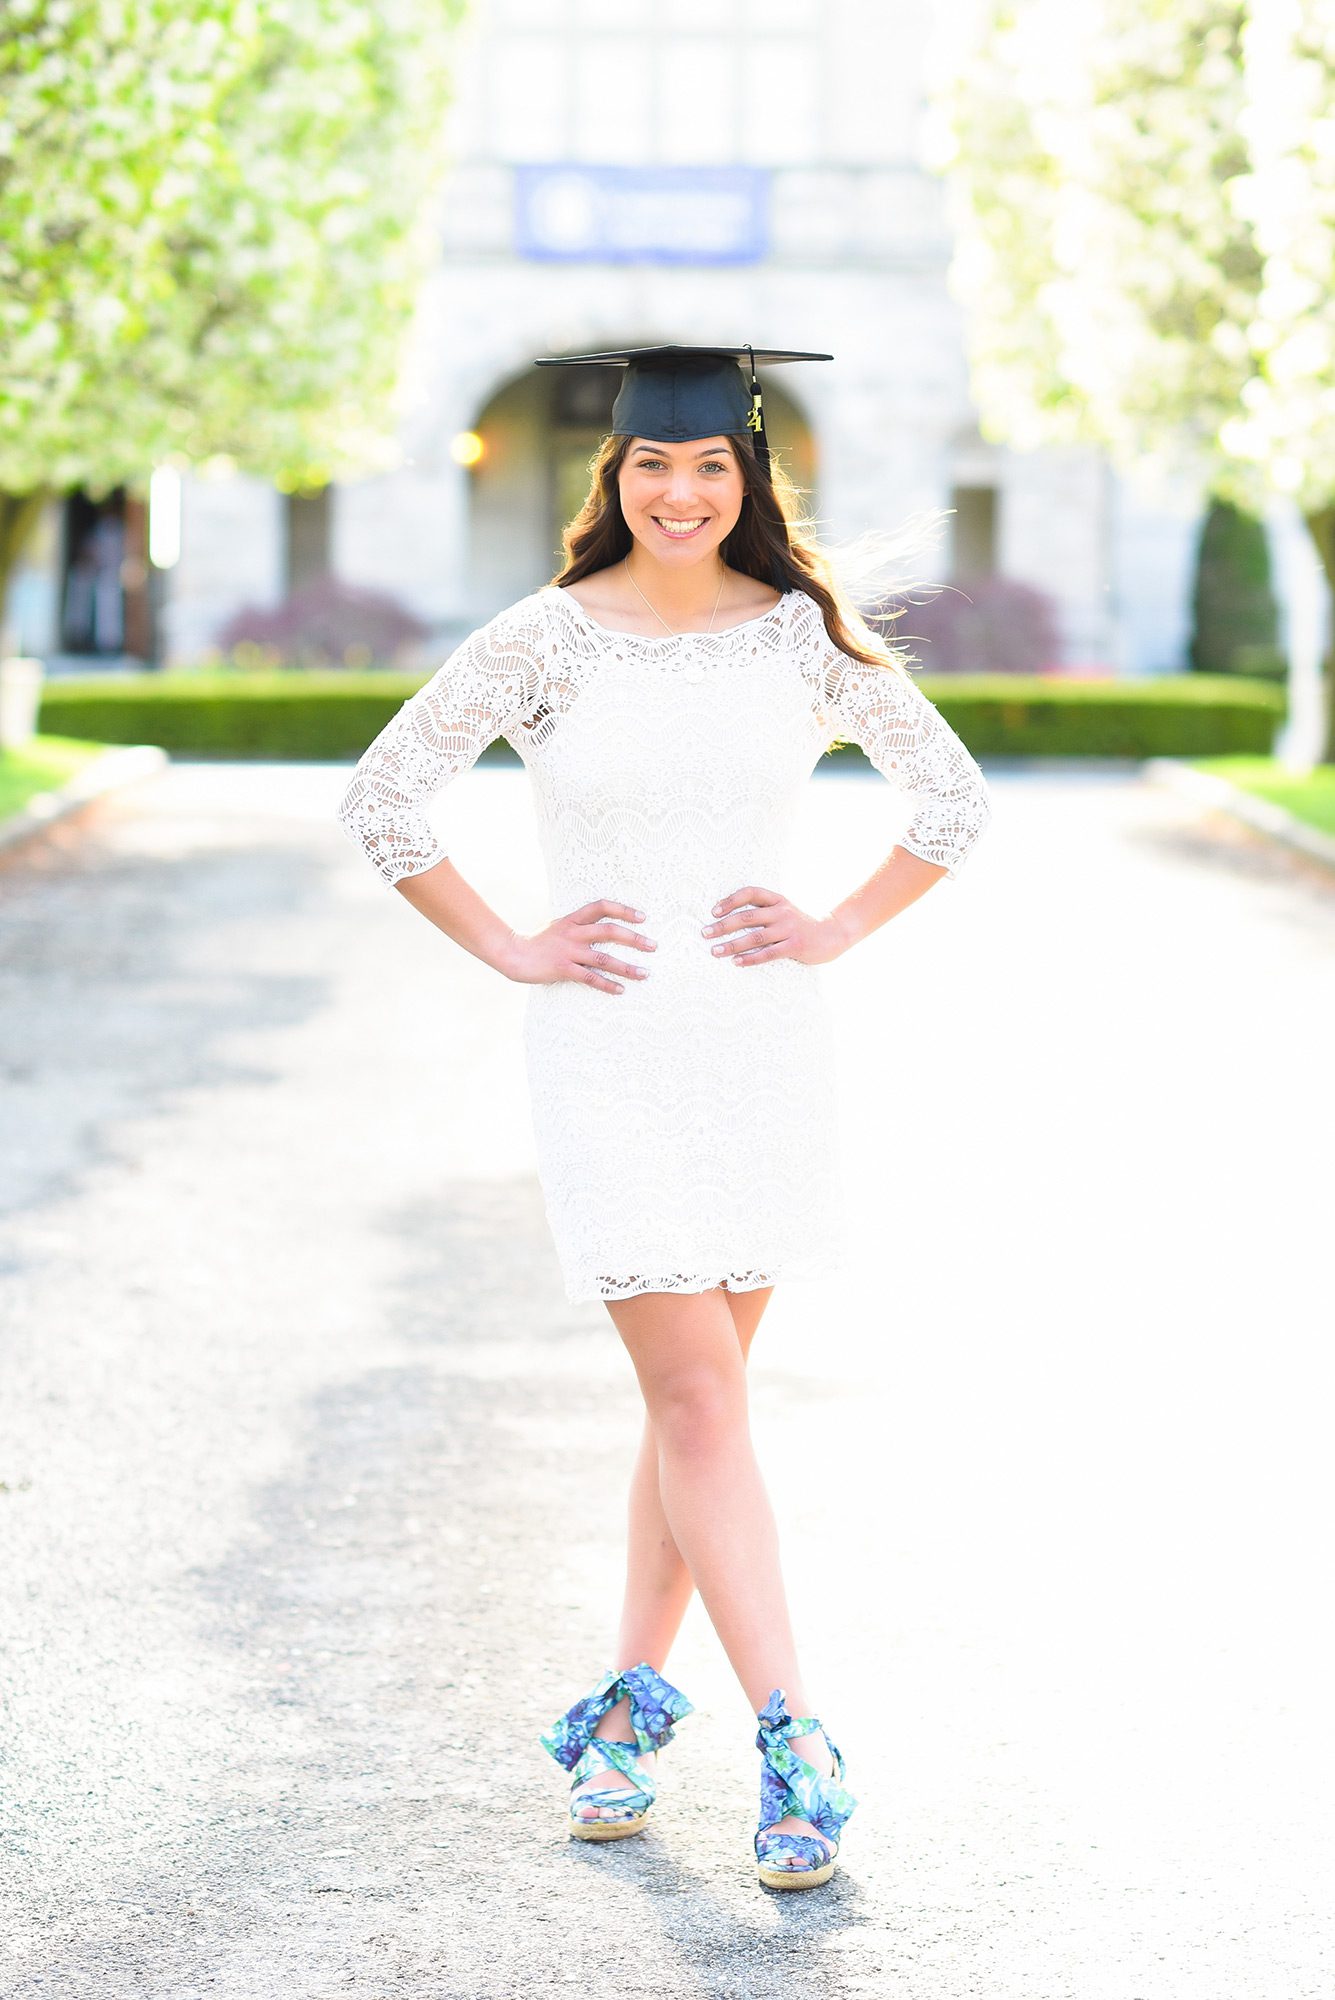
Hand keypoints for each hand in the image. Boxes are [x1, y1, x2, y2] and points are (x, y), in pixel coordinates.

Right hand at [504, 898, 655, 996]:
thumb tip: (600, 926)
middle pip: (608, 931)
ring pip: (604, 957)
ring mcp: (569, 951)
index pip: (601, 907)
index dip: (623, 910)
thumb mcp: (559, 926)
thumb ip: (579, 925)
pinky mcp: (564, 969)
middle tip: (653, 946)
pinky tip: (621, 989)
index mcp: (572, 919)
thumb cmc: (539, 942)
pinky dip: (607, 984)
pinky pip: (590, 977)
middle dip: (634, 939)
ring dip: (627, 967)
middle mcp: (573, 933)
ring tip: (645, 973)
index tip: (643, 917)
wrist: (514, 954)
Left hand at [701, 885, 849, 967]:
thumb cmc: (800, 925)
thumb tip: (728, 916)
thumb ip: (763, 910)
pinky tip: (736, 962)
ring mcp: (789, 929)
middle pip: (747, 916)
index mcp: (777, 900)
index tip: (714, 911)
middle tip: (705, 933)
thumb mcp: (784, 910)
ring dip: (732, 944)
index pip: (750, 893)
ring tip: (715, 951)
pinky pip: (768, 953)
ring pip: (755, 936)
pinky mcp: (795, 946)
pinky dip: (750, 958)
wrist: (832, 935)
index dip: (731, 900)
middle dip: (723, 925)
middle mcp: (782, 912)